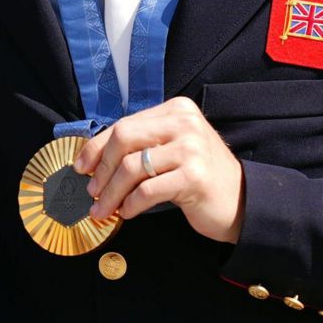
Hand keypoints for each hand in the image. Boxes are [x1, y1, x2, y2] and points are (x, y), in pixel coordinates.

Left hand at [75, 96, 245, 241]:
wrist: (242, 200)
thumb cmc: (198, 176)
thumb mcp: (171, 150)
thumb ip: (141, 146)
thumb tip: (92, 161)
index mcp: (176, 110)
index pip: (124, 125)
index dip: (96, 148)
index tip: (81, 167)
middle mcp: (184, 123)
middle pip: (123, 139)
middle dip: (102, 170)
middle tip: (91, 191)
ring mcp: (192, 148)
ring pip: (132, 168)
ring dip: (111, 193)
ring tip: (102, 209)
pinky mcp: (194, 176)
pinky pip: (147, 191)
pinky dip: (131, 204)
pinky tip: (127, 213)